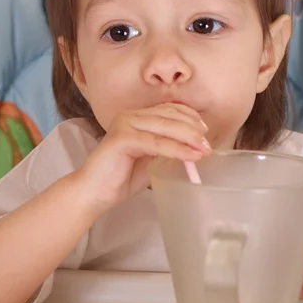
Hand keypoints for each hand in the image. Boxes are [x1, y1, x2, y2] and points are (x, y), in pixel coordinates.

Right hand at [76, 103, 210, 211]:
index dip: (190, 117)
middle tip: (208, 144)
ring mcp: (125, 124)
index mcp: (135, 117)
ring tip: (204, 149)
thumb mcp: (150, 159)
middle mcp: (129, 115)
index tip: (205, 131)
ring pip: (165, 126)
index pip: (168, 109)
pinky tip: (191, 156)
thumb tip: (194, 146)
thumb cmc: (120, 178)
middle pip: (169, 115)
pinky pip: (156, 143)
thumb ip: (166, 148)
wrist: (94, 193)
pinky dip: (177, 149)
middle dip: (193, 129)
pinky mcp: (122, 138)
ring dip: (189, 138)